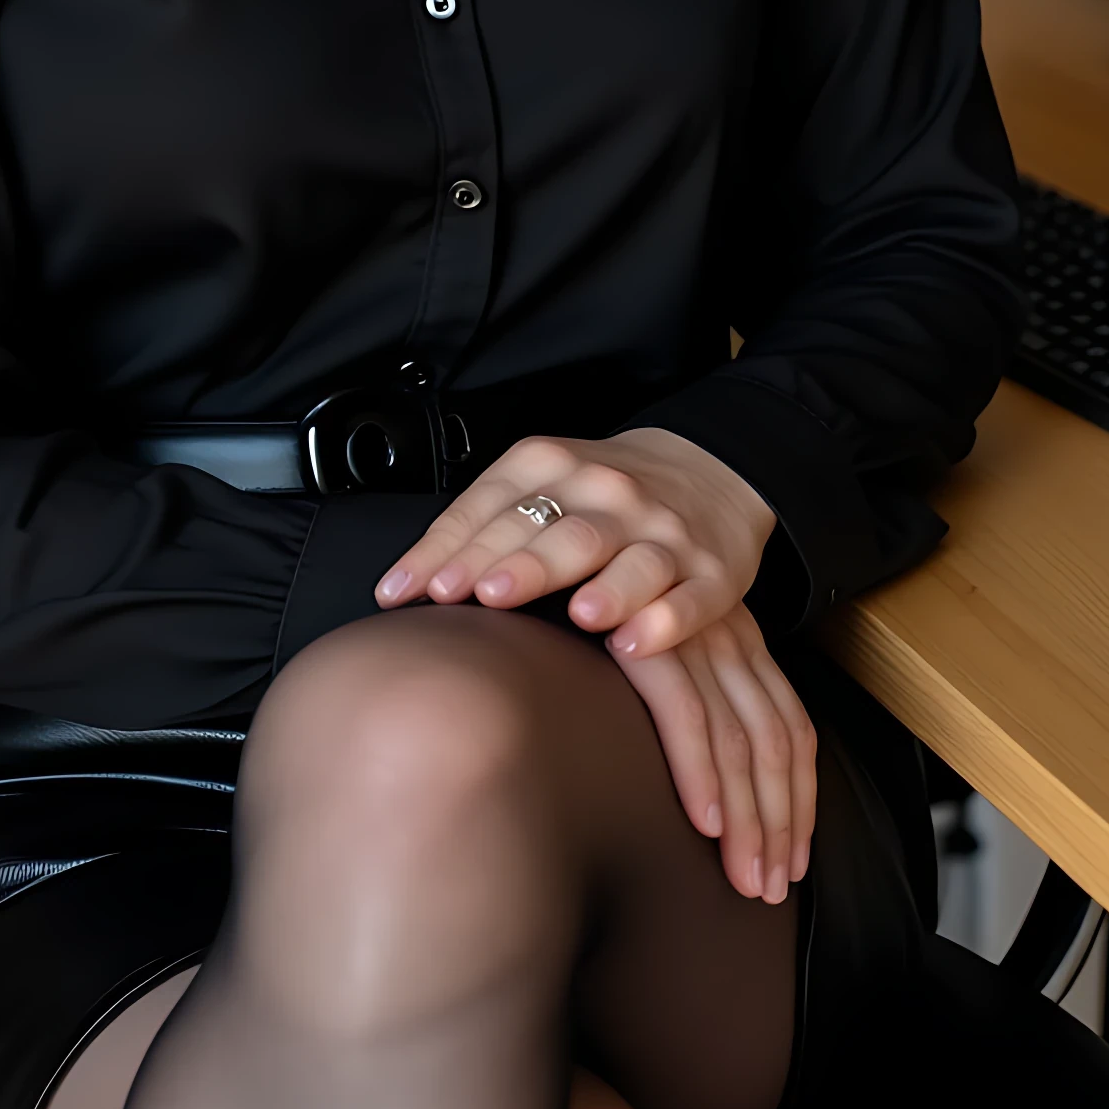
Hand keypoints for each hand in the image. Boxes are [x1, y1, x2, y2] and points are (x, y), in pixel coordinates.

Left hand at [374, 426, 776, 655]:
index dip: (456, 549)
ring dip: (606, 588)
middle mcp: (609, 493)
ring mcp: (663, 532)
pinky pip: (690, 599)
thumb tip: (397, 588)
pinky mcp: (711, 572)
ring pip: (632, 559)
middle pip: (564, 531)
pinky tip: (638, 644)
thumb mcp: (532, 485)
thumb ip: (472, 528)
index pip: (496, 507)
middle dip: (525, 565)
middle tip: (485, 595)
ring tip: (580, 614)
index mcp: (551, 465)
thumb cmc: (596, 493)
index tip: (418, 591)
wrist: (706, 471)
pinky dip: (666, 621)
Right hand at [607, 604, 817, 901]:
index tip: (794, 859)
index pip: (793, 728)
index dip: (800, 799)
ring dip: (749, 818)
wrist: (553, 543)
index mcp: (739, 637)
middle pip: (775, 743)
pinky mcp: (649, 639)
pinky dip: (702, 771)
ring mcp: (691, 636)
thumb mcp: (667, 639)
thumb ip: (693, 689)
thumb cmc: (600, 602)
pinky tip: (705, 821)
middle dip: (779, 825)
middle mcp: (728, 635)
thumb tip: (714, 773)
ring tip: (744, 877)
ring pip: (742, 740)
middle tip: (770, 887)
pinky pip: (688, 714)